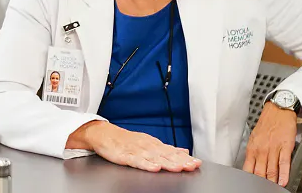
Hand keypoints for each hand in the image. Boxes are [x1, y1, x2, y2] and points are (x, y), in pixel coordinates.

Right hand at [68, 121, 200, 172]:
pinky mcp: (125, 156)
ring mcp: (136, 150)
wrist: (104, 134)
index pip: (172, 151)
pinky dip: (146, 164)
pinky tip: (154, 168)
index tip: (197, 163)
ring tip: (178, 167)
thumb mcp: (148, 142)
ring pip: (154, 157)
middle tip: (192, 165)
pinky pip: (137, 160)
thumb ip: (166, 148)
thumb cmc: (126, 140)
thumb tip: (184, 151)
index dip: (185, 158)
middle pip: (166, 154)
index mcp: (153, 144)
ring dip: (167, 162)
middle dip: (180, 161)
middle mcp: (147, 146)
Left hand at [243, 102, 296, 186]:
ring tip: (273, 189)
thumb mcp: (254, 137)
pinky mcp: (285, 147)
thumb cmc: (267, 123)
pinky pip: (284, 164)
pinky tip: (283, 182)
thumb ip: (254, 152)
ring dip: (272, 182)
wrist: (278, 109)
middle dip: (261, 183)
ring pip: (271, 170)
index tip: (251, 185)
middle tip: (262, 189)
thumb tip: (252, 166)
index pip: (248, 168)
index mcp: (252, 147)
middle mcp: (261, 149)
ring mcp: (273, 148)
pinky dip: (284, 175)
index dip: (250, 179)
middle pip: (260, 172)